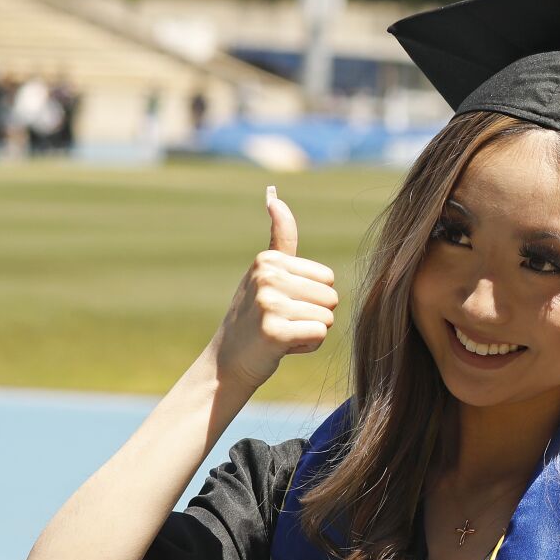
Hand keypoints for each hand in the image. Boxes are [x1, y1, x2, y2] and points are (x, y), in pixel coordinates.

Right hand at [209, 187, 339, 390]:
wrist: (228, 362)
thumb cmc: (254, 317)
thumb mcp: (265, 272)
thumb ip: (280, 237)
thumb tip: (275, 197)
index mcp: (268, 260)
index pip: (327, 278)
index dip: (312, 297)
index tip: (283, 304)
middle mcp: (267, 276)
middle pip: (331, 297)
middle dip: (314, 315)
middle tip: (283, 323)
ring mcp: (269, 303)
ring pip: (327, 318)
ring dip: (310, 332)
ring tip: (282, 334)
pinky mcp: (275, 331)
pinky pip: (320, 335)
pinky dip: (308, 347)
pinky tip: (283, 348)